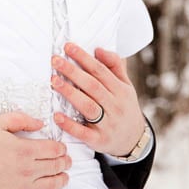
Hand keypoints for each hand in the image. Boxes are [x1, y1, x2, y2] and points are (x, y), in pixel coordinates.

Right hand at [0, 112, 70, 188]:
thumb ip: (20, 119)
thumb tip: (40, 123)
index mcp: (24, 150)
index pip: (54, 149)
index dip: (61, 148)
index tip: (62, 148)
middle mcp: (27, 170)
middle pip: (56, 166)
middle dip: (64, 162)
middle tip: (66, 161)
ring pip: (52, 185)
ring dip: (62, 180)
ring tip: (64, 177)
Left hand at [51, 43, 145, 157]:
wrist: (134, 140)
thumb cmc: (124, 108)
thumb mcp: (126, 86)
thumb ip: (115, 66)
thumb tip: (98, 50)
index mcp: (121, 90)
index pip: (101, 71)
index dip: (84, 58)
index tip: (68, 47)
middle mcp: (116, 106)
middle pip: (93, 86)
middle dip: (73, 71)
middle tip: (55, 60)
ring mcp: (108, 124)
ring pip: (88, 106)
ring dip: (70, 93)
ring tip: (54, 81)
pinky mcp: (99, 140)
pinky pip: (84, 132)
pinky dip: (70, 125)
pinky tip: (57, 116)